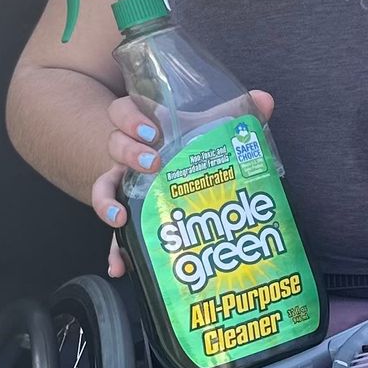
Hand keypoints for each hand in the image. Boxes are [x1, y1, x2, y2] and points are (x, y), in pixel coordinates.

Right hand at [94, 89, 274, 277]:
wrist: (162, 166)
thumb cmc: (184, 143)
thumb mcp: (206, 128)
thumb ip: (235, 113)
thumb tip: (265, 99)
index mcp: (144, 128)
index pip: (124, 111)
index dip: (132, 119)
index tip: (153, 131)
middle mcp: (127, 154)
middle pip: (114, 145)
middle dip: (128, 152)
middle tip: (153, 163)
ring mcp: (122, 186)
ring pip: (103, 188)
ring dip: (106, 202)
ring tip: (120, 217)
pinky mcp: (126, 216)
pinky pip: (113, 236)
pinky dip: (115, 252)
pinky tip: (120, 268)